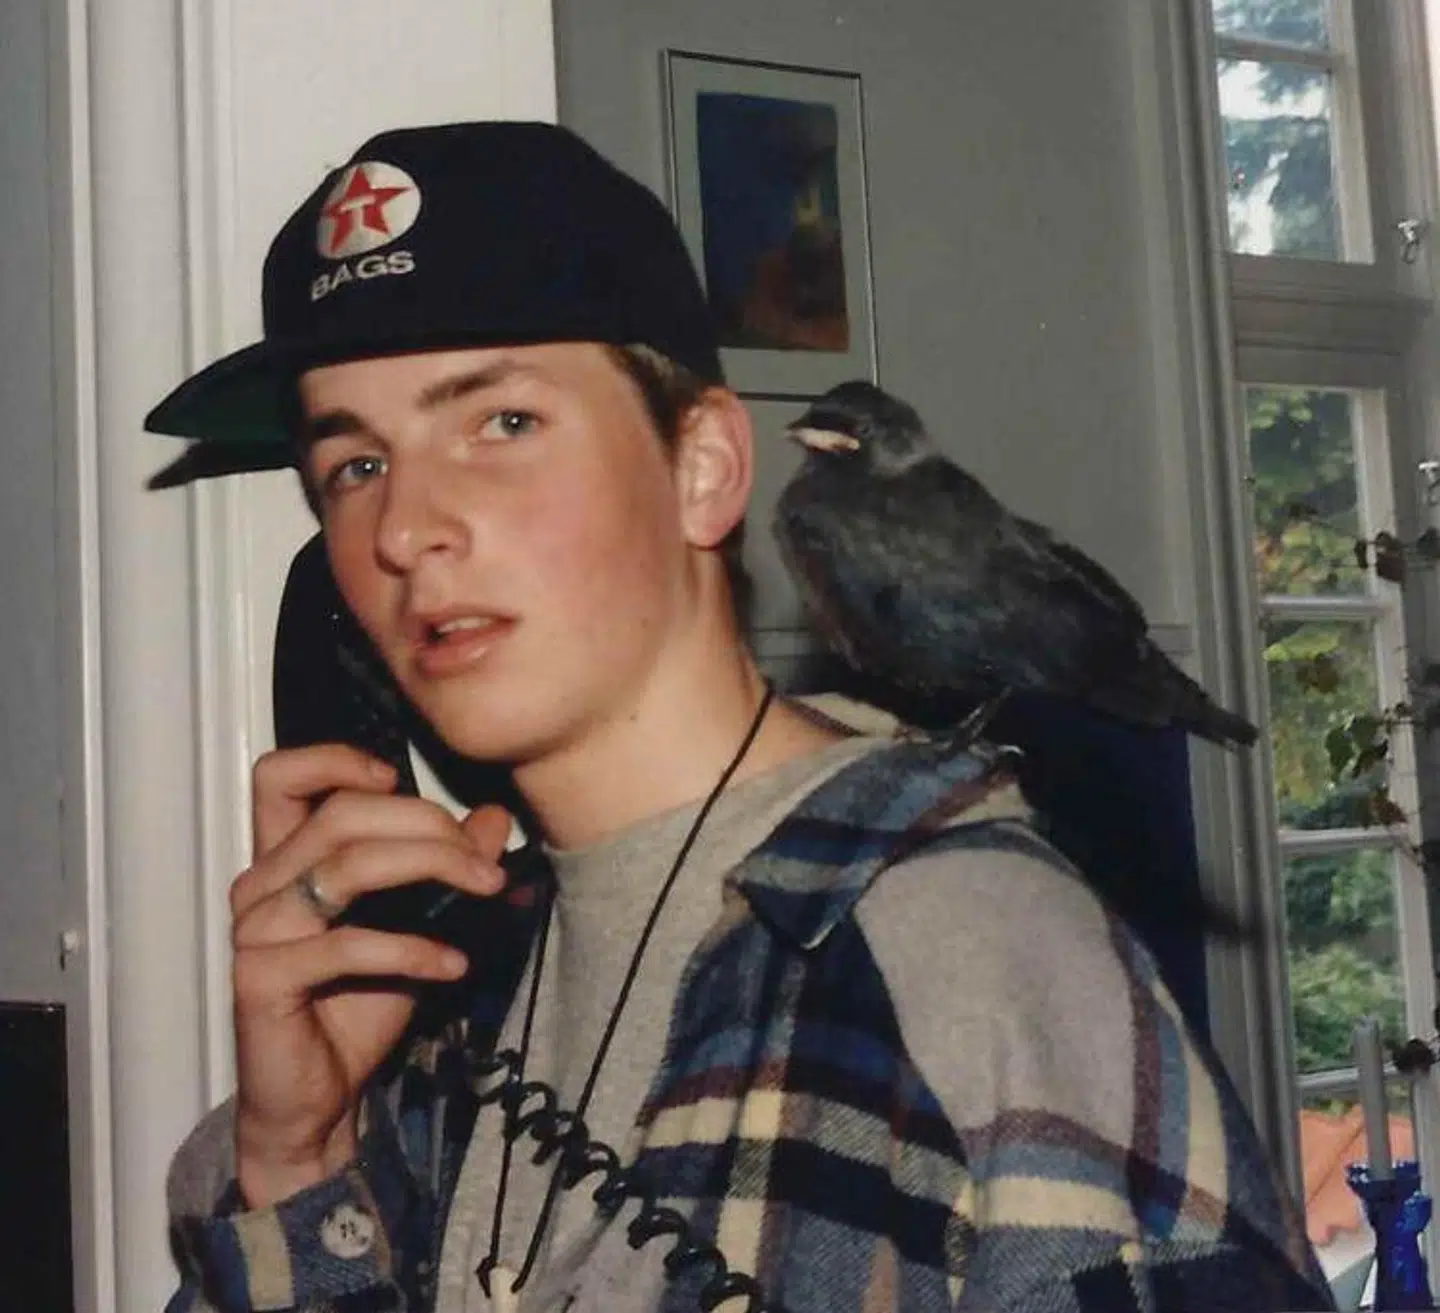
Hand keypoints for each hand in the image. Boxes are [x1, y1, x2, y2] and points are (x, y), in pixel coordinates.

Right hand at [230, 744, 509, 1207]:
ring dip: (431, 868)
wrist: (320, 1100)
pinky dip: (412, 949)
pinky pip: (348, 944)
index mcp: (285, 862)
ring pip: (347, 865)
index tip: (396, 778)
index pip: (279, 778)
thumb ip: (447, 867)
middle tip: (484, 859)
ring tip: (487, 890)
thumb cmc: (359, 1006)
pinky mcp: (263, 978)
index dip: (334, 760)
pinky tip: (454, 964)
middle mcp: (261, 886)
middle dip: (427, 824)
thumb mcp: (416, 925)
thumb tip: (495, 817)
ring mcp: (257, 931)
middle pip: (341, 815)